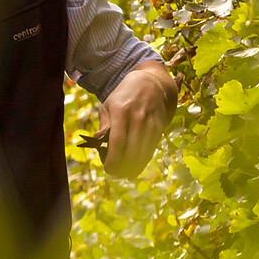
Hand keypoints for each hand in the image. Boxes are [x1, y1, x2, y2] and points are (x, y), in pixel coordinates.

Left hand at [98, 62, 177, 178]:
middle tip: (116, 174)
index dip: (113, 159)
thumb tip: (98, 140)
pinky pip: (152, 147)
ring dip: (135, 166)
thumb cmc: (124, 97)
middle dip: (123, 166)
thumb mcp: (109, 106)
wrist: (150, 83)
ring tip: (126, 174)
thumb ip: (104, 124)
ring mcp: (151, 121)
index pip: (118, 141)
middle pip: (131, 149)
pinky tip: (138, 166)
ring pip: (144, 151)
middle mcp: (138, 116)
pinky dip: (145, 159)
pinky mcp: (160, 125)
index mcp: (121, 111)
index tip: (109, 170)